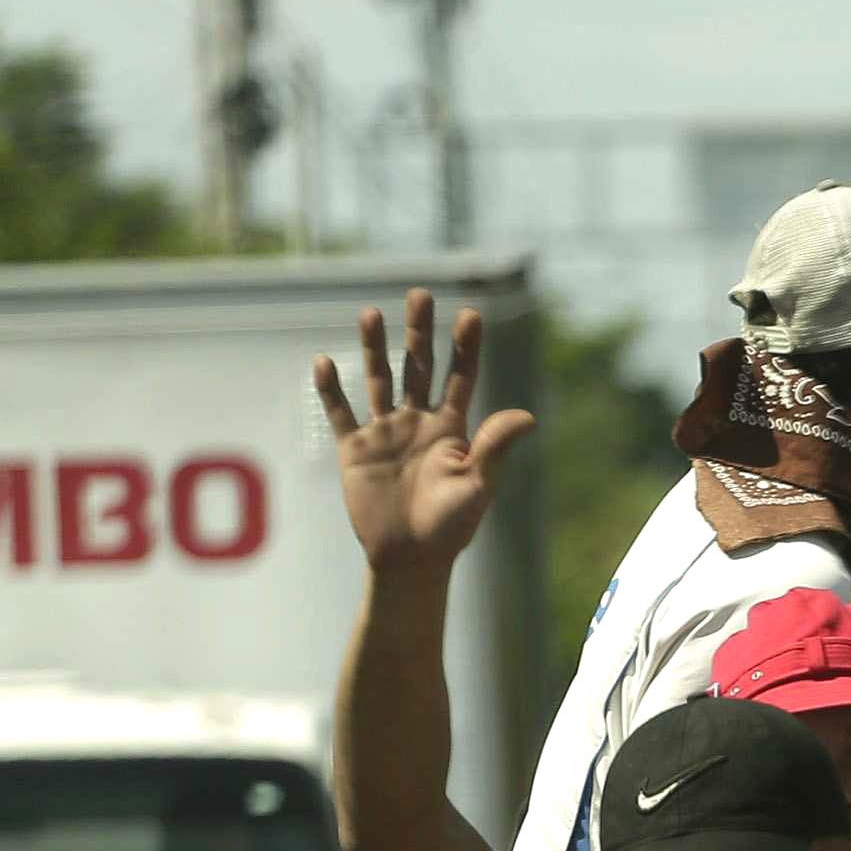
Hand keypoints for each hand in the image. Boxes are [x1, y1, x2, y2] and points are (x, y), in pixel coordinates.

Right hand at [315, 289, 536, 573]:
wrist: (409, 557)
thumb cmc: (451, 526)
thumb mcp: (479, 485)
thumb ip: (496, 448)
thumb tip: (527, 416)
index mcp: (452, 428)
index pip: (461, 377)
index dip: (465, 347)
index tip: (470, 314)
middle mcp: (418, 422)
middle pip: (418, 366)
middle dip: (419, 331)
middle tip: (421, 294)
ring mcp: (385, 432)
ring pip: (379, 379)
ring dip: (373, 347)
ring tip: (371, 312)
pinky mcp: (355, 449)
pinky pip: (341, 413)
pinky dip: (330, 390)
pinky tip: (323, 361)